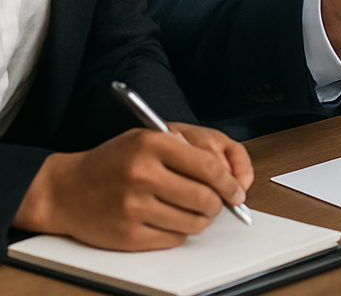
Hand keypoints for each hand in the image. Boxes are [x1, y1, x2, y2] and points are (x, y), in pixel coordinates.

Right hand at [13, 125, 251, 250]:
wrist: (67, 189)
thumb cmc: (116, 160)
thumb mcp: (151, 137)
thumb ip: (191, 149)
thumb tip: (232, 176)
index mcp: (153, 144)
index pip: (208, 165)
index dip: (230, 181)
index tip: (238, 190)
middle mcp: (144, 174)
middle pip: (204, 197)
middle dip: (220, 204)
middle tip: (220, 203)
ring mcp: (134, 207)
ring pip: (192, 222)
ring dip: (202, 220)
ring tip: (195, 211)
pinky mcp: (127, 235)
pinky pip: (172, 239)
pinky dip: (181, 232)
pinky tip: (172, 220)